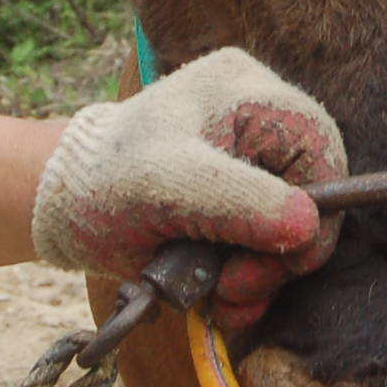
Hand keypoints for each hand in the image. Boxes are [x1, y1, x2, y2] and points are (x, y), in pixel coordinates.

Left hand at [31, 47, 346, 329]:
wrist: (65, 208)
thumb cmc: (106, 182)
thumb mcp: (171, 187)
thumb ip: (242, 202)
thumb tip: (307, 229)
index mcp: (247, 91)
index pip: (322, 148)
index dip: (317, 211)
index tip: (284, 262)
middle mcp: (258, 119)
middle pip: (313, 192)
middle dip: (281, 252)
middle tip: (237, 286)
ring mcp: (250, 162)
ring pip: (293, 227)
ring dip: (262, 274)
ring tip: (223, 295)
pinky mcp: (238, 202)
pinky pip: (268, 244)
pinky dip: (250, 279)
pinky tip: (222, 296)